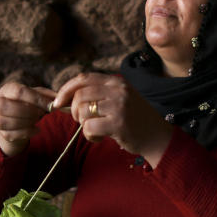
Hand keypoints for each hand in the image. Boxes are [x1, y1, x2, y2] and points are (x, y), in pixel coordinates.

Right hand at [0, 82, 55, 156]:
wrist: (17, 119)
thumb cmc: (29, 104)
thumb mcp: (38, 96)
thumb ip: (49, 97)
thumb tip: (63, 101)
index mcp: (8, 89)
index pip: (19, 92)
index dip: (35, 99)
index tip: (49, 105)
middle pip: (9, 107)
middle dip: (30, 111)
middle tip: (41, 113)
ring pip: (8, 121)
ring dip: (27, 122)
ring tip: (37, 120)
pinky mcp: (0, 132)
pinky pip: (12, 134)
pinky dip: (27, 132)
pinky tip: (35, 129)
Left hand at [51, 73, 173, 167]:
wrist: (159, 137)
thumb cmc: (135, 120)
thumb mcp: (120, 98)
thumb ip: (98, 94)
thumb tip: (65, 97)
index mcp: (116, 81)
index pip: (83, 78)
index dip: (65, 89)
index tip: (58, 102)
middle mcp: (118, 90)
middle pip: (79, 95)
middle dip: (74, 111)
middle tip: (81, 121)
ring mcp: (119, 106)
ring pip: (83, 112)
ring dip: (84, 125)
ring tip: (96, 131)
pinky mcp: (118, 123)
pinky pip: (89, 128)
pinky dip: (89, 136)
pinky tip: (99, 137)